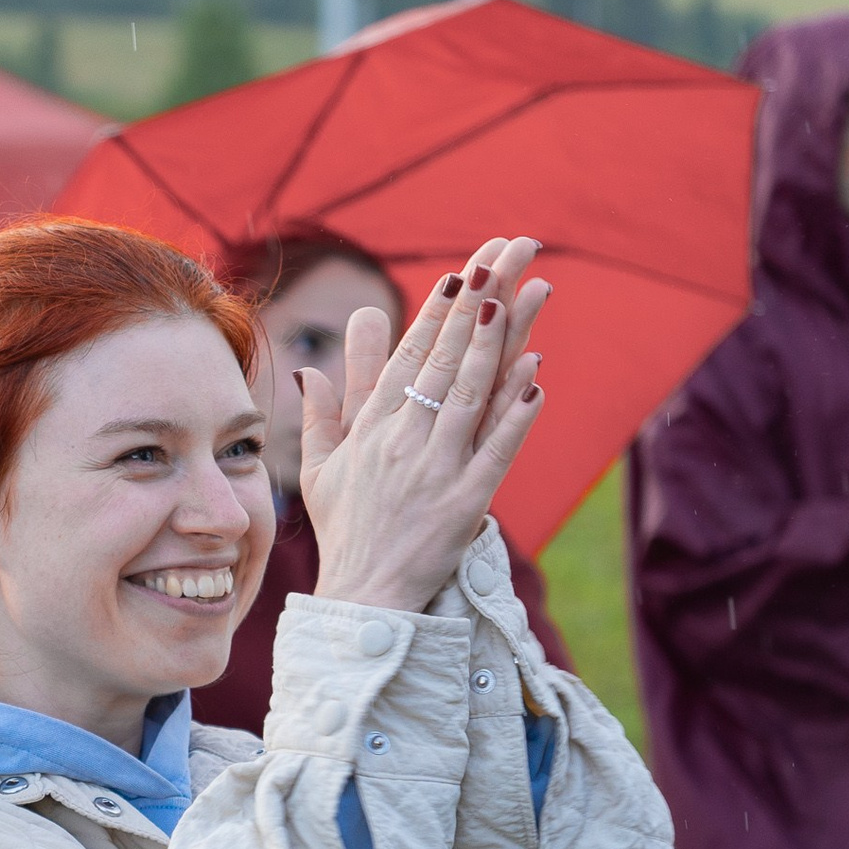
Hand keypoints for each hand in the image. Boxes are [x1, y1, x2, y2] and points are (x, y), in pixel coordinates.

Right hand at [302, 237, 548, 613]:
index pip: (410, 354)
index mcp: (371, 428)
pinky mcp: (466, 504)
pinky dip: (516, 413)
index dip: (440, 309)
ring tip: (531, 292)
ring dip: (504, 338)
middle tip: (512, 252)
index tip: (465, 269)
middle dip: (483, 298)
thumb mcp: (319, 469)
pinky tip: (536, 375)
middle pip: (447, 357)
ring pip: (473, 393)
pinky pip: (496, 450)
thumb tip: (312, 367)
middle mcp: (403, 441)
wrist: (364, 597)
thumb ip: (322, 414)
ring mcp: (436, 471)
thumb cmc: (344, 530)